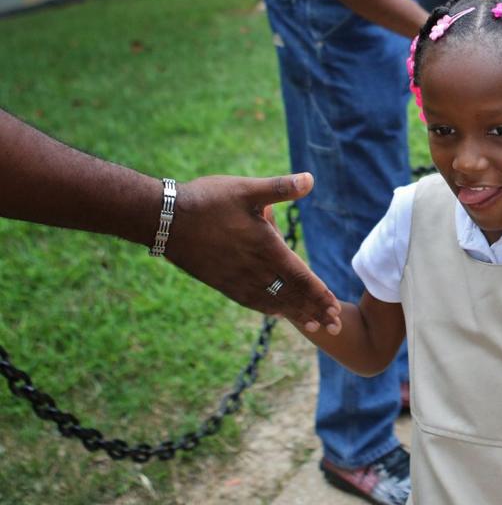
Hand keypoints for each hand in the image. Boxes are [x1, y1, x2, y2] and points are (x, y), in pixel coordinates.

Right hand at [169, 173, 340, 333]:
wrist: (163, 220)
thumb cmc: (207, 200)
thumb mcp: (247, 189)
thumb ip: (281, 188)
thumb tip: (311, 179)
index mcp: (265, 248)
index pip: (301, 277)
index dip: (320, 293)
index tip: (336, 307)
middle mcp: (253, 269)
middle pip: (291, 295)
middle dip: (314, 310)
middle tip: (334, 325)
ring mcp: (235, 279)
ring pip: (272, 301)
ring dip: (294, 313)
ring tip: (311, 324)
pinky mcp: (220, 281)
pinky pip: (250, 301)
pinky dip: (268, 308)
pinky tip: (275, 311)